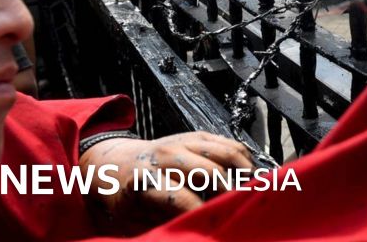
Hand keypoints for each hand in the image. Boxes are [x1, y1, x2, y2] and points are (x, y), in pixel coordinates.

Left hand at [79, 131, 253, 234]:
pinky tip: (249, 176)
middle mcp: (165, 156)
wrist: (113, 162)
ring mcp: (182, 142)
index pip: (181, 198)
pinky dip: (243, 159)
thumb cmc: (123, 198)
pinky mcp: (196, 135)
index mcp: (145, 180)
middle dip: (227, 194)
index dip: (200, 214)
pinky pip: (228, 143)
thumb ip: (162, 226)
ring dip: (243, 174)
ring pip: (225, 153)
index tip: (214, 226)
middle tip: (238, 210)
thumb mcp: (131, 221)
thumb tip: (190, 233)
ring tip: (252, 192)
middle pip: (210, 172)